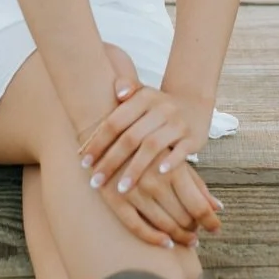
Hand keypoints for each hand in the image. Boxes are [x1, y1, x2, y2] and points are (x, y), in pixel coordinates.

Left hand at [81, 48, 200, 247]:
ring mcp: (178, 123)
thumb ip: (126, 89)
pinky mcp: (192, 137)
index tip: (83, 162)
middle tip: (95, 181)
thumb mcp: (142, 94)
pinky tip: (159, 175)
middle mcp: (161, 109)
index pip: (115, 122)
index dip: (98, 142)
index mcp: (144, 98)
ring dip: (135, 169)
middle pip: (130, 137)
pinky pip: (181, 151)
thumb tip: (116, 93)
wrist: (194, 104)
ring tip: (121, 189)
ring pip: (152, 146)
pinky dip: (171, 162)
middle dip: (111, 161)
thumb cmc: (157, 107)